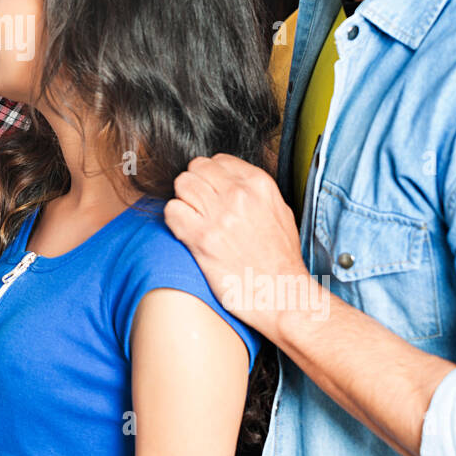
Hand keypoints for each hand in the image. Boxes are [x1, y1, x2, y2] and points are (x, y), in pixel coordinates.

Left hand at [163, 153, 309, 336]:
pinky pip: (172, 211)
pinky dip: (175, 221)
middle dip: (194, 185)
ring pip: (182, 185)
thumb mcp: (279, 211)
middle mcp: (239, 195)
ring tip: (193, 219)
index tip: (211, 191)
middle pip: (196, 168)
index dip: (210, 175)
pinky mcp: (203, 239)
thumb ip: (253, 191)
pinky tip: (187, 233)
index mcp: (260, 185)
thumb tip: (227, 179)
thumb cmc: (281, 259)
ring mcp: (220, 216)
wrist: (282, 295)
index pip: (218, 160)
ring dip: (183, 201)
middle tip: (199, 206)